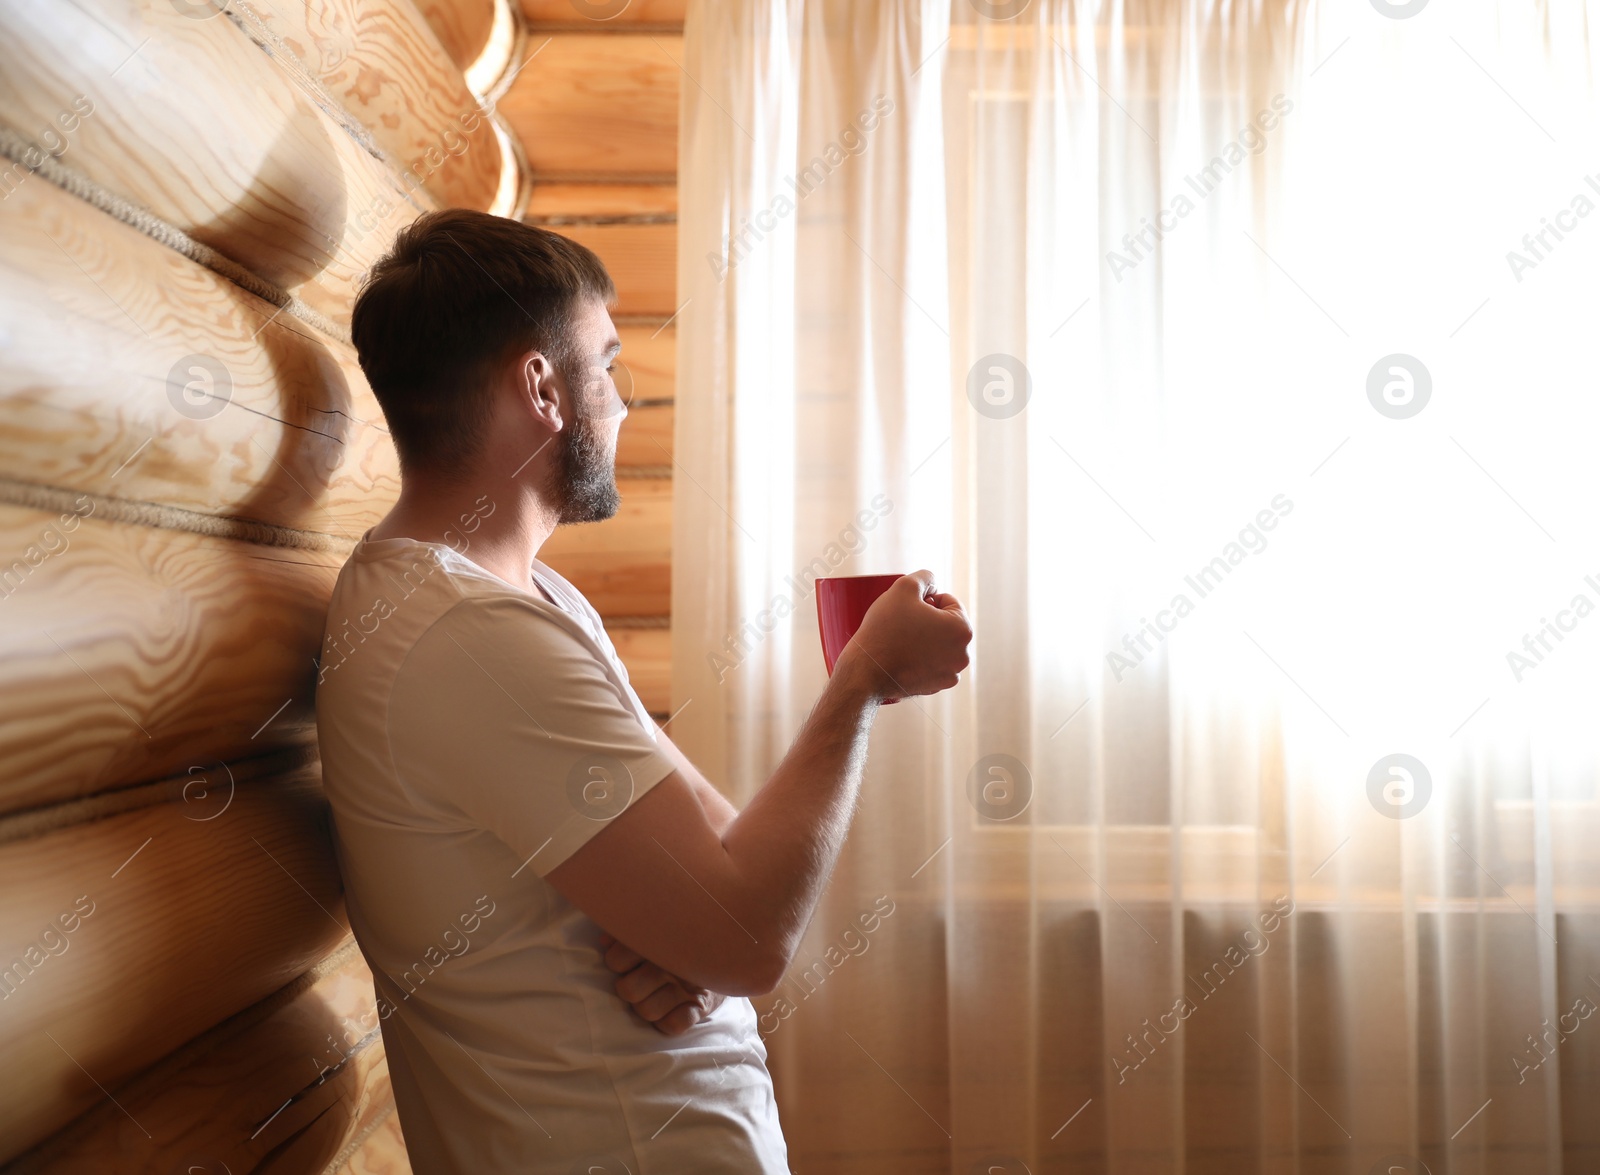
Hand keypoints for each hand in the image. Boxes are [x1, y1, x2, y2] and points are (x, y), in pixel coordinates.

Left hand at [598, 931, 725, 1034]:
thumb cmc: (682, 943)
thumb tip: (604, 942)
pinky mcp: (702, 1007)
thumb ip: (629, 936)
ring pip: (645, 1011)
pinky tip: (671, 1010)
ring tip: (656, 996)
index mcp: (658, 940)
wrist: (728, 951)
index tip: (627, 961)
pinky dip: (668, 1022)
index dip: (617, 963)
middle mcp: (672, 964)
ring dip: (647, 1007)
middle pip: (627, 990)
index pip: (616, 960)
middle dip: (630, 989)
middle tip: (641, 982)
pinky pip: (672, 1025)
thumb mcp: (657, 933)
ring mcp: (688, 986)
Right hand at [837, 569, 971, 700]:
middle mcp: (963, 655)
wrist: (866, 671)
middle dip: (928, 620)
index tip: (908, 608)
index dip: (927, 599)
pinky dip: (920, 658)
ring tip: (902, 639)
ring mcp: (950, 674)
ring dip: (926, 639)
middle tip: (903, 622)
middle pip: (947, 625)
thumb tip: (933, 582)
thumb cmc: (885, 629)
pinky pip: (931, 664)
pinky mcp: (936, 688)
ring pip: (939, 645)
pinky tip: (902, 655)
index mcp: (962, 629)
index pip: (949, 602)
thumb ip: (925, 576)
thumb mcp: (904, 587)